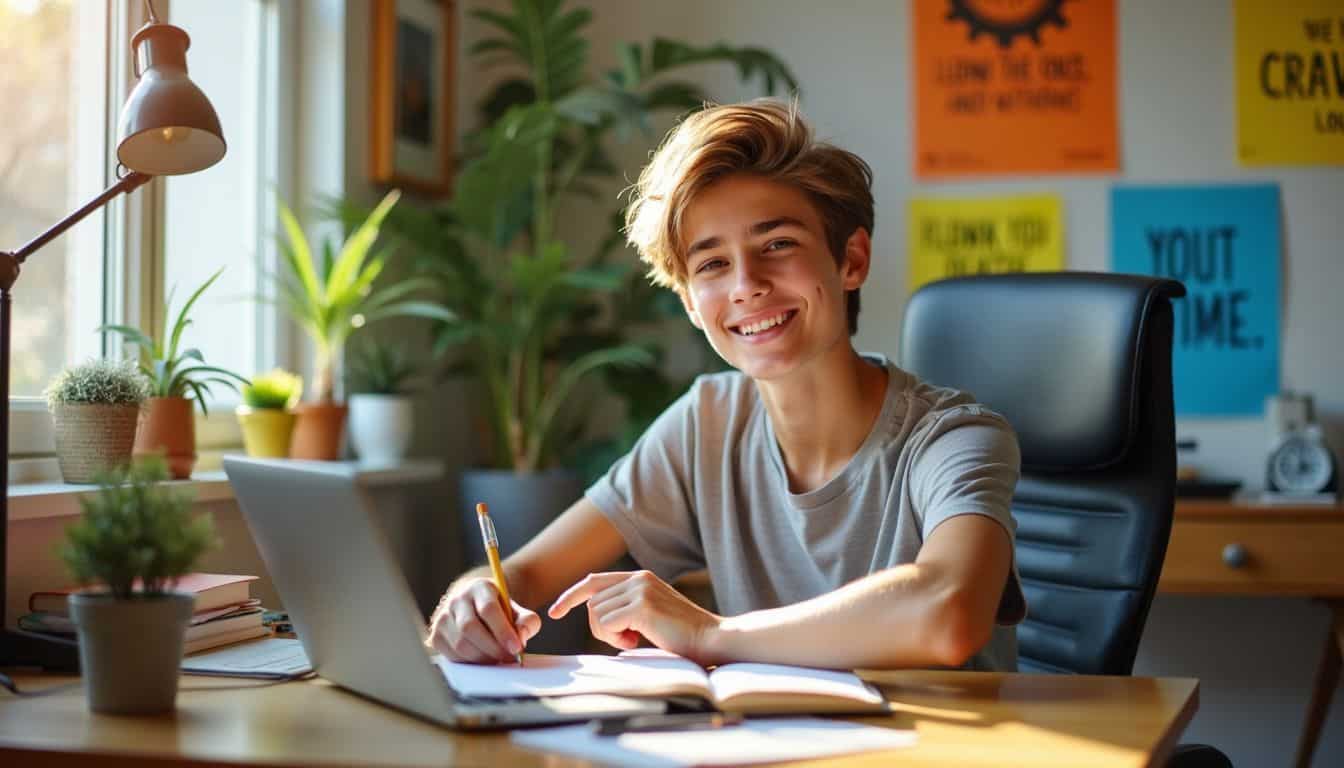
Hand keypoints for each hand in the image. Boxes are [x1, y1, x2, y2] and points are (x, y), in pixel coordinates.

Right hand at [426, 577, 540, 663]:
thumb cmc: (500, 611)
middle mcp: (457, 600)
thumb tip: (520, 638)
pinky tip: (483, 659)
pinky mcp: (436, 635)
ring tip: (498, 659)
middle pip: (470, 628)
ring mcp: (443, 617)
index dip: (502, 631)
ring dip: (482, 658)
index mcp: (479, 588)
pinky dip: (470, 662)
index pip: (488, 609)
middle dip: (492, 648)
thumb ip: (527, 622)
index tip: (517, 647)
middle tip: (509, 658)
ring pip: (460, 644)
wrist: (475, 607)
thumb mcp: (517, 611)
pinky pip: (452, 655)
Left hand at [548, 570, 721, 662]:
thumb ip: (626, 608)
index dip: (571, 595)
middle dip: (601, 628)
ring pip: (596, 614)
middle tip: (627, 640)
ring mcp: (640, 590)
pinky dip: (615, 639)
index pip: (594, 581)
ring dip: (609, 635)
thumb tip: (595, 613)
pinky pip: (606, 624)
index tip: (554, 612)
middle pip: (592, 602)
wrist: (711, 639)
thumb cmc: (682, 635)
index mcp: (640, 577)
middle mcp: (638, 578)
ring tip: (635, 640)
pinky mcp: (641, 606)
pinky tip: (636, 642)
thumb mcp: (650, 615)